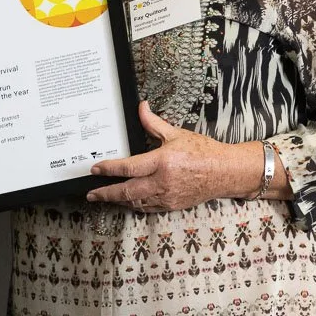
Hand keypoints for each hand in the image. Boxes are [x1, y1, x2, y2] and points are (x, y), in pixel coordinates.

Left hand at [85, 101, 255, 212]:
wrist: (224, 172)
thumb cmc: (203, 152)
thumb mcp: (176, 133)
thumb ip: (153, 123)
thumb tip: (140, 107)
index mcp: (162, 162)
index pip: (128, 167)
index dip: (108, 169)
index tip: (95, 169)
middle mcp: (162, 182)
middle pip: (127, 191)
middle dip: (106, 193)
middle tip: (91, 194)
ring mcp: (167, 196)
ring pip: (135, 202)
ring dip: (118, 200)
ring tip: (105, 197)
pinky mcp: (172, 205)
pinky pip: (147, 207)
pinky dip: (134, 204)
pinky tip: (127, 200)